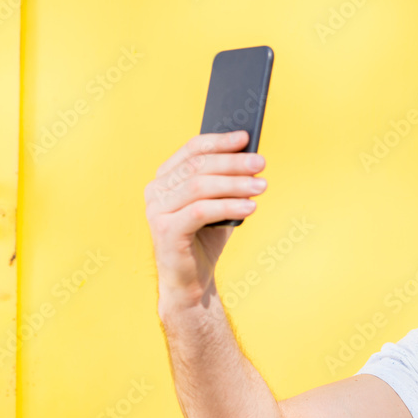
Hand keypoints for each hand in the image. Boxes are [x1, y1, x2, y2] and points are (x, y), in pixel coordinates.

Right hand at [144, 130, 266, 314]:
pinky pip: (200, 211)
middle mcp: (156, 190)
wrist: (192, 280)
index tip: (246, 138)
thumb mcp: (218, 205)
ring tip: (262, 186)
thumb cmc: (205, 239)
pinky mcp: (164, 230)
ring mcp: (156, 210)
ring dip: (235, 184)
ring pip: (200, 187)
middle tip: (261, 163)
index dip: (220, 141)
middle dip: (233, 162)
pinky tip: (251, 207)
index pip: (192, 149)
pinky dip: (228, 206)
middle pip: (198, 166)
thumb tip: (252, 159)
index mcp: (166, 177)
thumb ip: (227, 182)